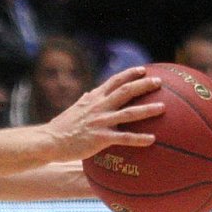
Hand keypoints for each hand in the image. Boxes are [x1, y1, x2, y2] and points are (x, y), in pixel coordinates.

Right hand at [43, 66, 162, 159]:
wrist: (48, 141)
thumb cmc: (60, 127)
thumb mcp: (72, 109)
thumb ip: (84, 101)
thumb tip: (89, 93)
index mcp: (93, 99)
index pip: (114, 81)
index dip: (129, 74)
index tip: (143, 69)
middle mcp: (98, 107)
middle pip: (125, 91)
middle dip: (144, 85)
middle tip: (159, 82)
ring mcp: (100, 122)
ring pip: (129, 113)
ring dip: (147, 110)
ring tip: (162, 107)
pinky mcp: (100, 138)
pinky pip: (124, 138)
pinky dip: (139, 139)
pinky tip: (152, 140)